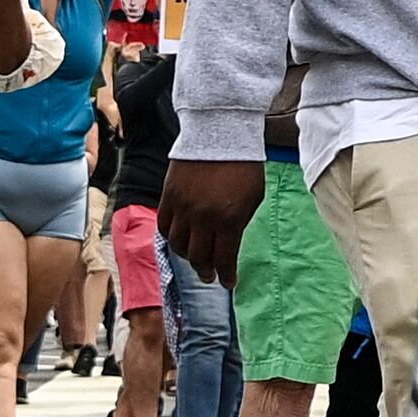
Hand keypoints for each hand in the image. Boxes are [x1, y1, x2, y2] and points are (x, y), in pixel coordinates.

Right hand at [159, 156, 262, 285]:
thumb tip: (229, 244)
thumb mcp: (253, 198)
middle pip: (199, 257)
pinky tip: (179, 240)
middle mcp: (203, 218)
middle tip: (210, 276)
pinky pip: (164, 226)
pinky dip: (170, 237)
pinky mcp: (169, 197)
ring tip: (195, 259)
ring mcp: (183, 208)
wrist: (221, 133)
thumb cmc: (244, 166)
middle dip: (206, 271)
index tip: (228, 283)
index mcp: (229, 219)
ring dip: (187, 257)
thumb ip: (240, 223)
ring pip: (178, 245)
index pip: (225, 259)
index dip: (226, 275)